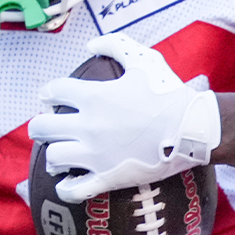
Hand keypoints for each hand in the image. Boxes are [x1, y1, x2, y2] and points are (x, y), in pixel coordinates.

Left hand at [29, 33, 220, 202]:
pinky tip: (68, 183)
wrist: (192, 129)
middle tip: (50, 128)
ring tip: (60, 157)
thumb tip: (90, 44)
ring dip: (53, 157)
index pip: (53, 91)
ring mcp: (96, 155)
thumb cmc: (169, 94)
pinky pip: (73, 190)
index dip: (48, 94)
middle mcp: (88, 125)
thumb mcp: (144, 59)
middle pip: (42, 127)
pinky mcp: (107, 178)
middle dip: (41, 127)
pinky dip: (65, 188)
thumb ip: (115, 44)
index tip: (51, 98)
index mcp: (93, 96)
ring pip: (53, 158)